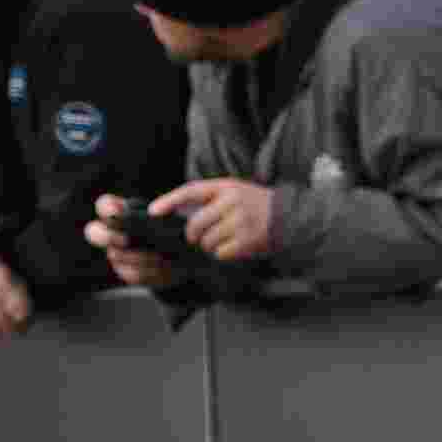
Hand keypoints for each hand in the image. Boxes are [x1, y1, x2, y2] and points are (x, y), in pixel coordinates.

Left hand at [159, 179, 281, 267]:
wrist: (288, 216)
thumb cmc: (254, 205)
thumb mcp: (233, 192)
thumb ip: (209, 200)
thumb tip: (176, 214)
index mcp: (226, 187)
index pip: (190, 191)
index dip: (169, 201)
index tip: (153, 211)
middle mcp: (232, 202)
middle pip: (195, 225)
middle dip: (193, 236)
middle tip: (198, 238)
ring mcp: (240, 221)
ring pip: (206, 241)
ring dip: (209, 246)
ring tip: (222, 240)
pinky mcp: (248, 240)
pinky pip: (220, 253)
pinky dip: (222, 254)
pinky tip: (233, 247)